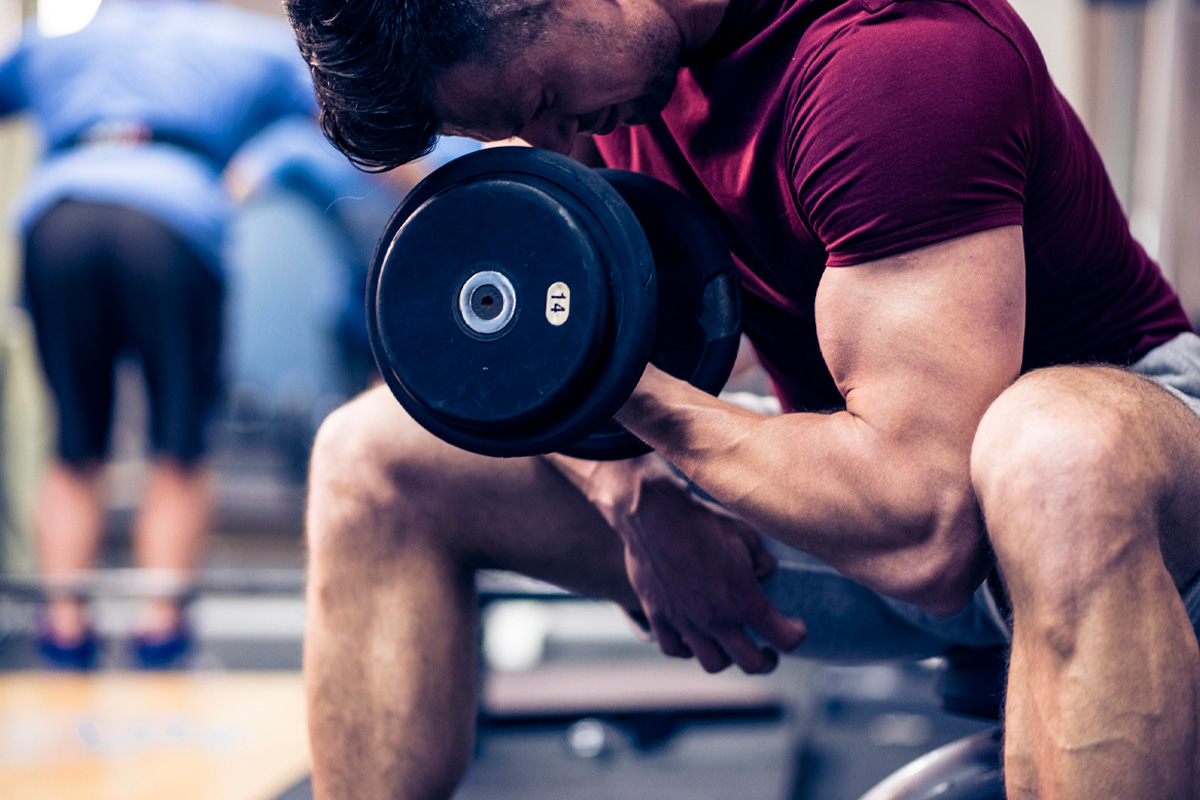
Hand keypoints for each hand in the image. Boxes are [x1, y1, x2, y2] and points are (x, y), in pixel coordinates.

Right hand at [605, 465, 806, 673]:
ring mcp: (686, 622)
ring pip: (712, 664)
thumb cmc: (703, 521)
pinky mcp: (659, 616)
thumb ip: (762, 560)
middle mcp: (717, 620)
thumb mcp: (746, 534)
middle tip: (768, 651)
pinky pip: (674, 649)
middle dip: (767, 660)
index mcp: (745, 601)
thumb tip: (765, 572)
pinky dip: (687, 649)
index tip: (795, 626)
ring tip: (730, 645)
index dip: (795, 634)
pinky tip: (693, 637)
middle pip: (751, 664)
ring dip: (728, 658)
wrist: (654, 515)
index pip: (785, 638)